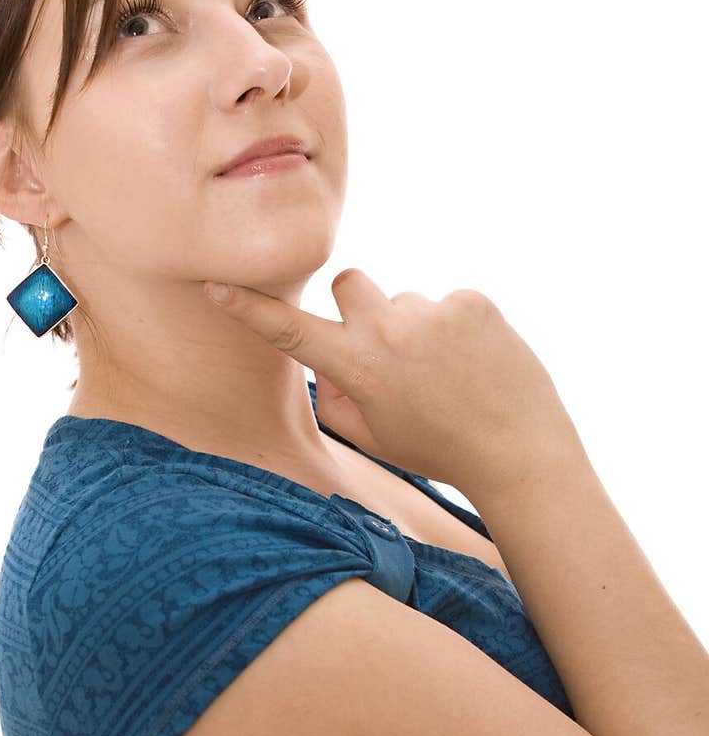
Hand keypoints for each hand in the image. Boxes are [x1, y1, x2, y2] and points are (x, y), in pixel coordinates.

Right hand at [203, 269, 581, 499]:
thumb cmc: (438, 451)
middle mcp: (388, 330)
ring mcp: (433, 312)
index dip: (249, 309)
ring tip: (450, 375)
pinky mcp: (472, 301)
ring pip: (406, 301)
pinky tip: (476, 365)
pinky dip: (457, 329)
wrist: (518, 453)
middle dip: (359, 307)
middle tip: (389, 349)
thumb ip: (337, 397)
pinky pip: (448, 304)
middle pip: (349, 283)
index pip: (290, 331)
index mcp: (356, 368)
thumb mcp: (373, 437)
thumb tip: (330, 362)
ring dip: (417, 329)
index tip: (217, 285)